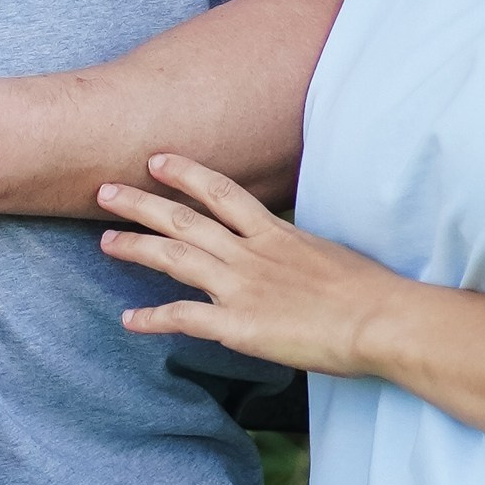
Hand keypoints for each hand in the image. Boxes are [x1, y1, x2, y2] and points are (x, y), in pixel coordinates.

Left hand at [97, 154, 404, 378]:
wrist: (380, 319)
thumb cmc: (369, 291)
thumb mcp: (329, 256)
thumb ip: (301, 254)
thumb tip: (294, 259)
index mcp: (276, 234)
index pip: (222, 193)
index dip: (186, 174)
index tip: (157, 159)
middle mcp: (252, 253)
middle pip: (185, 220)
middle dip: (142, 203)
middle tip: (104, 191)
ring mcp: (241, 287)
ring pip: (175, 259)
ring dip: (136, 247)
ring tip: (105, 241)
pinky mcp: (238, 324)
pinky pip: (184, 318)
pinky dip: (152, 318)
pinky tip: (128, 320)